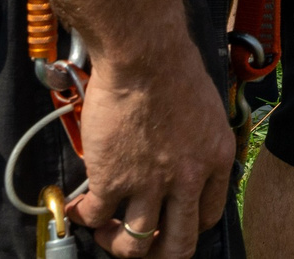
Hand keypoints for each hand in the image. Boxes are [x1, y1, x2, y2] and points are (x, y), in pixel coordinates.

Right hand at [65, 44, 235, 258]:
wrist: (144, 54)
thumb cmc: (172, 66)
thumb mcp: (206, 109)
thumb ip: (197, 140)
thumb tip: (182, 153)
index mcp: (215, 160)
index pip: (208, 217)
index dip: (186, 227)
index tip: (170, 223)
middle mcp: (188, 179)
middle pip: (178, 246)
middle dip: (157, 255)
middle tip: (141, 246)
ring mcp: (150, 183)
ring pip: (135, 244)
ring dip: (116, 243)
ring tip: (105, 230)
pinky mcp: (113, 179)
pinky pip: (96, 216)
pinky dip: (84, 218)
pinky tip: (78, 210)